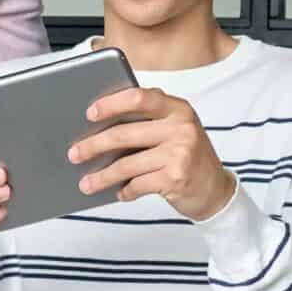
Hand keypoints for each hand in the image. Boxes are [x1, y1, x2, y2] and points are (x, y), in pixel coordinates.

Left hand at [69, 87, 236, 220]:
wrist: (216, 190)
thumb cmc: (188, 157)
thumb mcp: (176, 130)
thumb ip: (149, 120)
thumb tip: (100, 124)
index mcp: (178, 108)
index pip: (140, 97)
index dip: (112, 104)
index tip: (90, 114)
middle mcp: (181, 127)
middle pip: (125, 134)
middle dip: (94, 146)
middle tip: (74, 154)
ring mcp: (180, 153)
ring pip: (127, 164)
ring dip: (102, 176)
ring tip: (86, 183)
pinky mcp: (176, 178)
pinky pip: (138, 184)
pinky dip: (125, 191)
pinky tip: (119, 193)